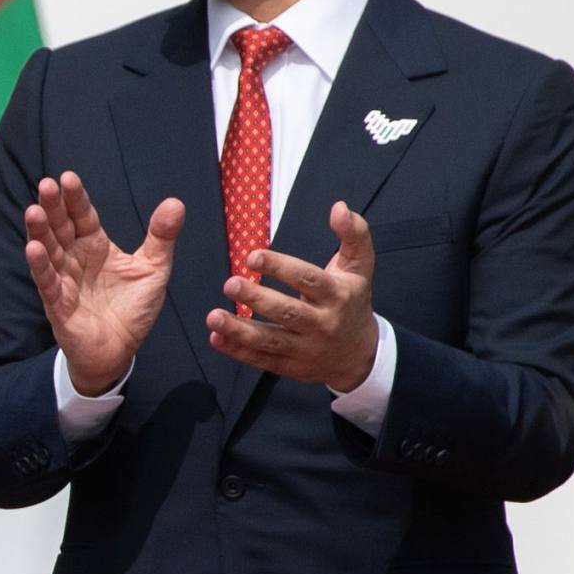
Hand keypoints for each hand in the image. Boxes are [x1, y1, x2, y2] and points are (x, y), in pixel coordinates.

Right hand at [26, 171, 181, 400]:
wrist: (119, 350)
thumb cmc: (132, 308)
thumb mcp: (154, 268)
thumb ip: (162, 236)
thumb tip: (175, 202)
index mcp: (95, 246)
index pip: (83, 216)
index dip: (76, 199)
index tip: (68, 178)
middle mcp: (75, 259)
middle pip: (61, 228)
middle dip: (52, 207)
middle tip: (45, 185)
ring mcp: (63, 280)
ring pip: (48, 251)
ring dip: (39, 232)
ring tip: (33, 211)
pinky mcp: (57, 304)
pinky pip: (46, 282)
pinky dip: (40, 266)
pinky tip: (33, 248)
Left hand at [211, 201, 379, 389]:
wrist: (360, 355)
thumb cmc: (352, 301)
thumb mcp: (360, 267)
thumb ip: (353, 234)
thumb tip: (339, 207)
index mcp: (337, 295)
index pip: (308, 279)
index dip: (280, 267)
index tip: (252, 256)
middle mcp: (322, 323)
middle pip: (288, 312)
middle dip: (257, 299)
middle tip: (229, 284)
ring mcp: (305, 348)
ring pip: (270, 340)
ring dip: (240, 330)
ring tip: (213, 317)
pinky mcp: (291, 366)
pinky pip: (261, 359)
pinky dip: (238, 351)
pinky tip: (216, 338)